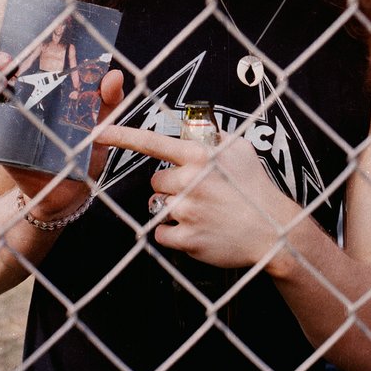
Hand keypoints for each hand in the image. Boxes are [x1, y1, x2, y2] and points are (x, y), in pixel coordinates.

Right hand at [0, 51, 123, 219]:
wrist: (71, 189)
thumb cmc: (83, 148)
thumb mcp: (100, 121)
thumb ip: (107, 99)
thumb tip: (113, 75)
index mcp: (38, 87)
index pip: (17, 59)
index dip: (11, 50)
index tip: (16, 51)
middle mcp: (15, 98)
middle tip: (5, 66)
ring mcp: (1, 119)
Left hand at [97, 125, 295, 267]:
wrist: (273, 230)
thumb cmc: (256, 187)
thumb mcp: (240, 149)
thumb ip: (214, 137)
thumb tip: (199, 130)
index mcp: (198, 156)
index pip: (152, 142)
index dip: (122, 135)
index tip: (98, 132)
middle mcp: (188, 181)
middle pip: (156, 180)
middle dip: (172, 185)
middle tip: (199, 192)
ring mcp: (187, 211)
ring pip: (157, 206)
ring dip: (172, 208)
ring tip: (202, 211)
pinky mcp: (186, 239)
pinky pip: (161, 233)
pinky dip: (173, 232)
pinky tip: (197, 229)